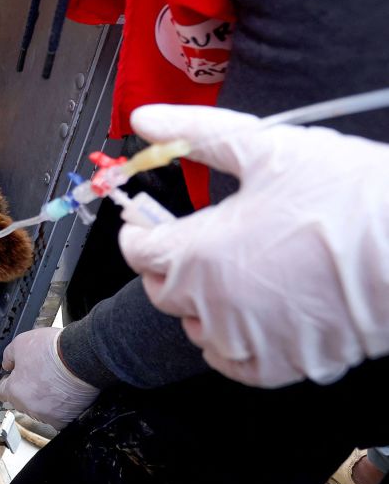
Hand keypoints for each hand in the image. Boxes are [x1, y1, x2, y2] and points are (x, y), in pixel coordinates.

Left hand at [0, 327, 97, 429]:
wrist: (82, 357)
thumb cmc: (52, 350)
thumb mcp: (20, 343)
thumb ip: (9, 357)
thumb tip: (8, 365)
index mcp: (15, 391)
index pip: (2, 392)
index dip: (8, 381)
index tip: (15, 376)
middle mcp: (29, 407)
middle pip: (22, 401)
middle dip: (27, 389)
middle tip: (39, 374)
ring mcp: (48, 415)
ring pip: (40, 409)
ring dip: (44, 398)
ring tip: (55, 381)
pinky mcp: (65, 419)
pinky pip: (57, 415)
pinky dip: (60, 406)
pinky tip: (65, 392)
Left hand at [119, 104, 388, 387]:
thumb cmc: (348, 194)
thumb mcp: (265, 147)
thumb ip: (195, 134)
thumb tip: (146, 119)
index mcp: (200, 253)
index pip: (138, 252)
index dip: (136, 232)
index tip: (142, 223)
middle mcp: (216, 303)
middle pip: (162, 290)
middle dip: (164, 264)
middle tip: (185, 240)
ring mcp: (251, 339)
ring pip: (194, 329)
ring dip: (194, 305)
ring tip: (219, 276)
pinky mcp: (288, 364)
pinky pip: (235, 365)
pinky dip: (228, 345)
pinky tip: (242, 320)